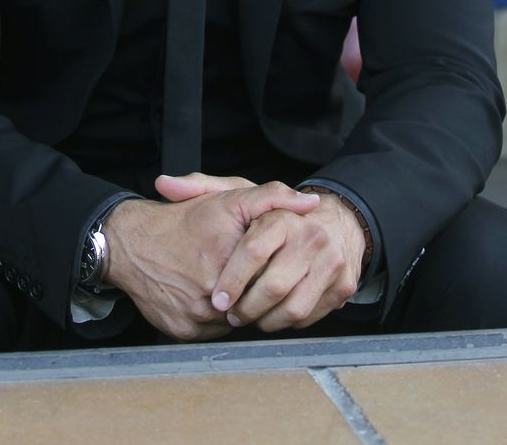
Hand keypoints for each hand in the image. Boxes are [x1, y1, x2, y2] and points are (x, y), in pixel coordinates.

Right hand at [104, 178, 319, 341]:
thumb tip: (310, 205)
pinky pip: (213, 332)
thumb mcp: (227, 198)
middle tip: (243, 275)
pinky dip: (213, 318)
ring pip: (234, 320)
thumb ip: (272, 198)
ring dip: (234, 307)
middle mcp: (211, 290)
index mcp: (228, 256)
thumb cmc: (181, 220)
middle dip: (252, 288)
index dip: (268, 266)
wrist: (130, 243)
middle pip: (254, 300)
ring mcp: (196, 315)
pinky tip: (204, 296)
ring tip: (222, 284)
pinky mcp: (183, 332)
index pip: (270, 273)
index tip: (262, 261)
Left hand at [157, 174, 365, 331]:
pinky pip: (310, 317)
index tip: (217, 297)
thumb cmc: (275, 216)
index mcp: (283, 217)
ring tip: (249, 318)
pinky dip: (287, 323)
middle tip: (231, 314)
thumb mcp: (238, 195)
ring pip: (292, 309)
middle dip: (247, 307)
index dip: (232, 279)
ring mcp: (331, 263)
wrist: (335, 225)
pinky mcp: (343, 287)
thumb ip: (199, 187)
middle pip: (273, 287)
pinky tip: (272, 316)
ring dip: (266, 321)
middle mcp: (311, 238)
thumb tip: (163, 184)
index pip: (252, 251)